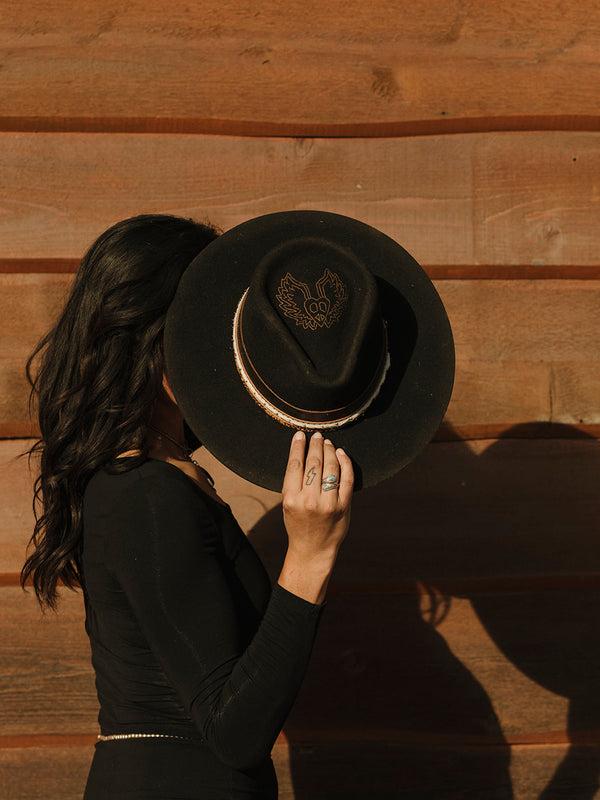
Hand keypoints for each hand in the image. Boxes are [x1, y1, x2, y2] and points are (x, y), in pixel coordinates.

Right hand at [281, 430, 353, 561]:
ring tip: (327, 443)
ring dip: (329, 451)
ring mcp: (329, 503)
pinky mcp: (344, 506)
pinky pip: (347, 478)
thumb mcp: (288, 504)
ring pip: (331, 468)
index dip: (298, 447)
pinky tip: (341, 453)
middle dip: (315, 445)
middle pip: (314, 463)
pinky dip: (345, 462)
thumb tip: (302, 453)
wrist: (313, 548)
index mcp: (291, 499)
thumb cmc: (298, 524)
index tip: (300, 435)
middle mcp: (309, 500)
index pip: (295, 465)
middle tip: (317, 435)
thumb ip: (294, 482)